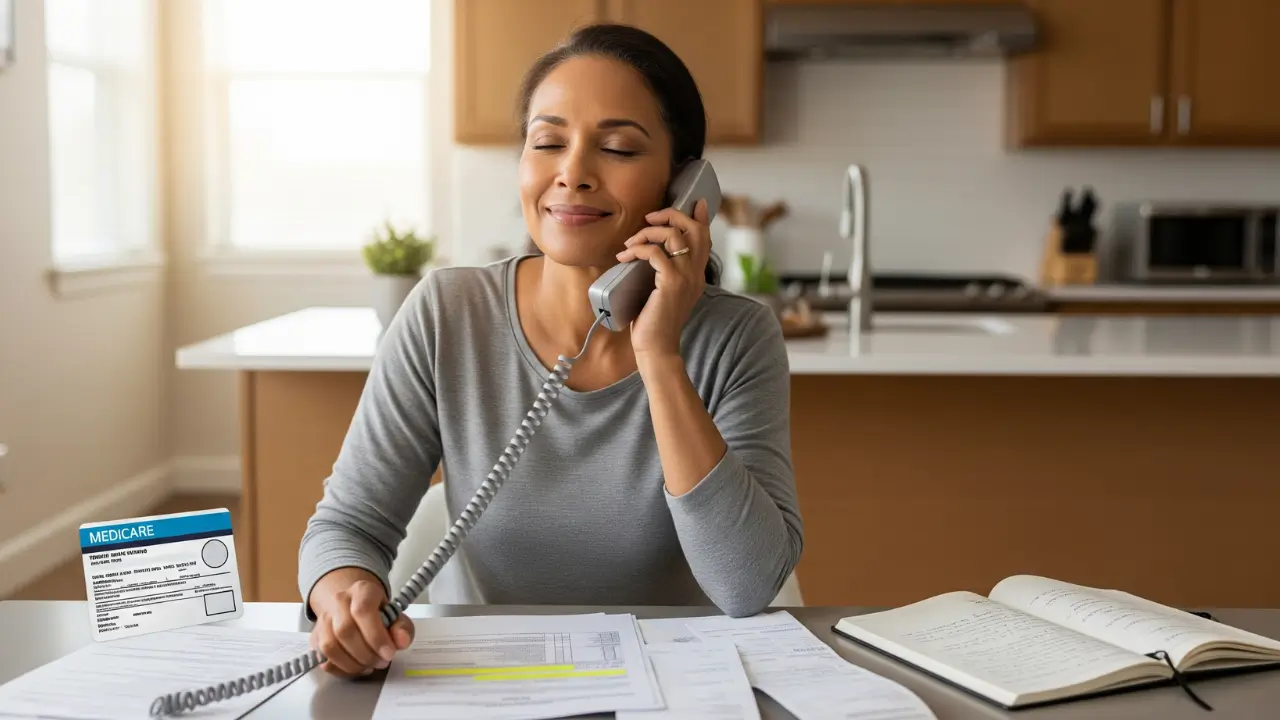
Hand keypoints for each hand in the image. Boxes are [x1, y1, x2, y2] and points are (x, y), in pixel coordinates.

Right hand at [307, 568, 414, 677]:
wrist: (351, 605)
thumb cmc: (377, 612)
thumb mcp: (395, 616)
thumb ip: (402, 628)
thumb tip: (401, 641)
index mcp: (362, 590)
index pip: (363, 610)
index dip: (376, 636)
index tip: (389, 653)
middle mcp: (339, 600)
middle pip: (345, 631)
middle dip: (366, 654)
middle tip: (382, 662)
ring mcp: (323, 618)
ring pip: (330, 646)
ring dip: (352, 664)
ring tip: (369, 666)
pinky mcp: (315, 636)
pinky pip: (322, 658)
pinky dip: (339, 669)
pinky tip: (355, 668)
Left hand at [615, 198, 711, 358]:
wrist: (656, 348)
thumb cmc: (654, 322)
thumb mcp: (662, 292)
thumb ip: (663, 272)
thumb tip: (648, 253)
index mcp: (696, 275)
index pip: (705, 238)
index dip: (700, 217)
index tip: (694, 202)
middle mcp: (695, 273)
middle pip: (694, 229)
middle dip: (671, 215)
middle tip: (650, 217)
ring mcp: (686, 278)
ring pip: (674, 235)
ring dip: (649, 232)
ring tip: (631, 242)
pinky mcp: (670, 283)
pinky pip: (656, 253)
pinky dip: (638, 249)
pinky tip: (625, 256)